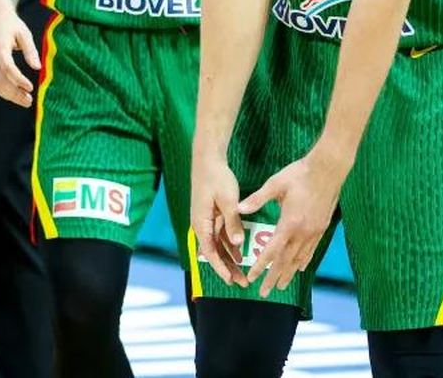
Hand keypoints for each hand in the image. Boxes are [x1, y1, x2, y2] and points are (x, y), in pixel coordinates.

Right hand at [0, 10, 40, 106]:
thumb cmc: (11, 24)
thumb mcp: (24, 33)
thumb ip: (30, 50)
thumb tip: (38, 68)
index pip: (7, 67)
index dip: (18, 80)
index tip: (31, 88)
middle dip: (14, 94)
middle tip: (29, 101)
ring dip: (10, 96)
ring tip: (26, 100)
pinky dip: (5, 91)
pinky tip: (17, 94)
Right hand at [189, 150, 247, 287]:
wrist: (208, 160)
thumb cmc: (216, 178)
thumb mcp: (227, 200)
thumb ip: (232, 222)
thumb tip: (237, 243)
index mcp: (201, 223)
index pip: (209, 252)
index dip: (220, 267)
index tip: (230, 280)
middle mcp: (200, 225)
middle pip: (213, 253)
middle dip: (226, 269)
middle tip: (241, 283)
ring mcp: (205, 221)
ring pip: (217, 246)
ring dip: (229, 259)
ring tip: (242, 274)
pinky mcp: (211, 216)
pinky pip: (219, 236)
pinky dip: (229, 246)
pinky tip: (240, 254)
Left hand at [239, 144, 347, 295]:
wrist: (328, 169)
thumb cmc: (300, 174)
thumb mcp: (275, 184)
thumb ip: (257, 199)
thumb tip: (239, 209)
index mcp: (289, 223)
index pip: (271, 251)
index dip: (260, 266)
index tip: (251, 278)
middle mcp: (303, 232)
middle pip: (286, 261)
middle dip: (273, 278)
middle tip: (264, 293)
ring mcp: (314, 231)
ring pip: (300, 259)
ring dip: (289, 273)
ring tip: (281, 286)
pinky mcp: (322, 228)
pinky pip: (311, 250)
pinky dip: (304, 261)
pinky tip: (300, 268)